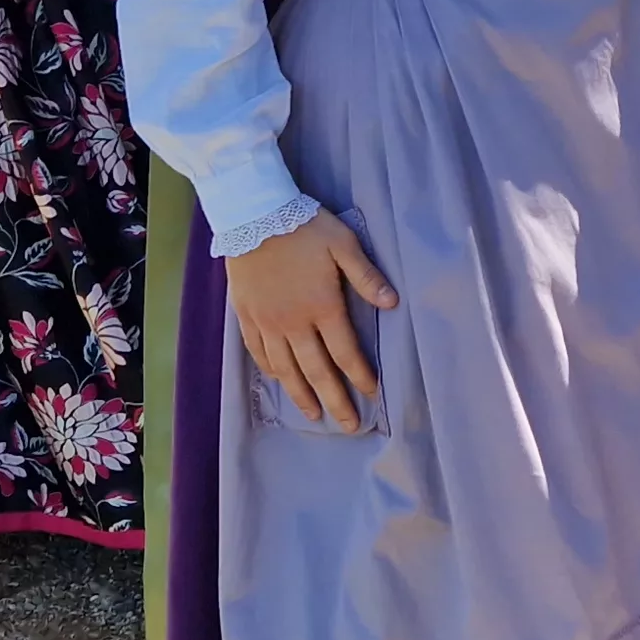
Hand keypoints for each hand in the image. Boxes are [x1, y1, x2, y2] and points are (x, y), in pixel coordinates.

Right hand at [229, 211, 395, 432]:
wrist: (253, 213)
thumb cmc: (304, 226)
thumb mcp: (343, 243)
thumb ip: (367, 276)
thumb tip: (393, 303)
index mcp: (322, 306)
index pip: (345, 352)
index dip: (360, 375)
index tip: (372, 394)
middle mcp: (294, 322)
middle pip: (316, 371)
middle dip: (335, 400)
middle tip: (348, 425)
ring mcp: (267, 322)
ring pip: (286, 368)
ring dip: (301, 394)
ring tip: (313, 415)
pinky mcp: (247, 315)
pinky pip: (259, 352)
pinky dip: (271, 371)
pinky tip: (280, 381)